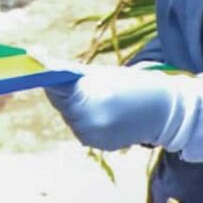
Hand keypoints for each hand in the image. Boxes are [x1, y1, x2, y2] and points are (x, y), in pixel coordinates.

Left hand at [46, 65, 192, 152]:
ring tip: (103, 99)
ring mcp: (92, 137)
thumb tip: (34, 56)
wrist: (167, 112)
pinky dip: (88, 120)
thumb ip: (67, 71)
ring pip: (70, 117)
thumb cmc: (135, 85)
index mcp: (86, 101)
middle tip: (90, 85)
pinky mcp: (98, 146)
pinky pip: (83, 129)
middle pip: (61, 104)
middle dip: (69, 94)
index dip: (53, 78)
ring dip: (78, 108)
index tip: (50, 70)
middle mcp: (85, 123)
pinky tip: (107, 113)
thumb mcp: (101, 74)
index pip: (54, 88)